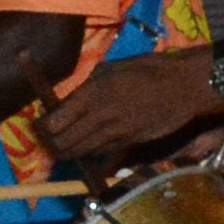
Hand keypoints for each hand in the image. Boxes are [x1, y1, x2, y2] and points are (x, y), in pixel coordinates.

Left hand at [38, 47, 219, 163]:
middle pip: (65, 142)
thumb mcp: (111, 69)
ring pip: (81, 151)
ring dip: (67, 153)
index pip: (56, 121)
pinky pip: (102, 152)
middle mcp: (101, 116)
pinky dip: (90, 153)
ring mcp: (117, 132)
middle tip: (45, 142)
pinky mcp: (131, 142)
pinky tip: (85, 149)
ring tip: (59, 151)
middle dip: (50, 145)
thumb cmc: (148, 70)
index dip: (43, 128)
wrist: (184, 86)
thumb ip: (88, 87)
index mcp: (93, 93)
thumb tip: (69, 100)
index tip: (39, 126)